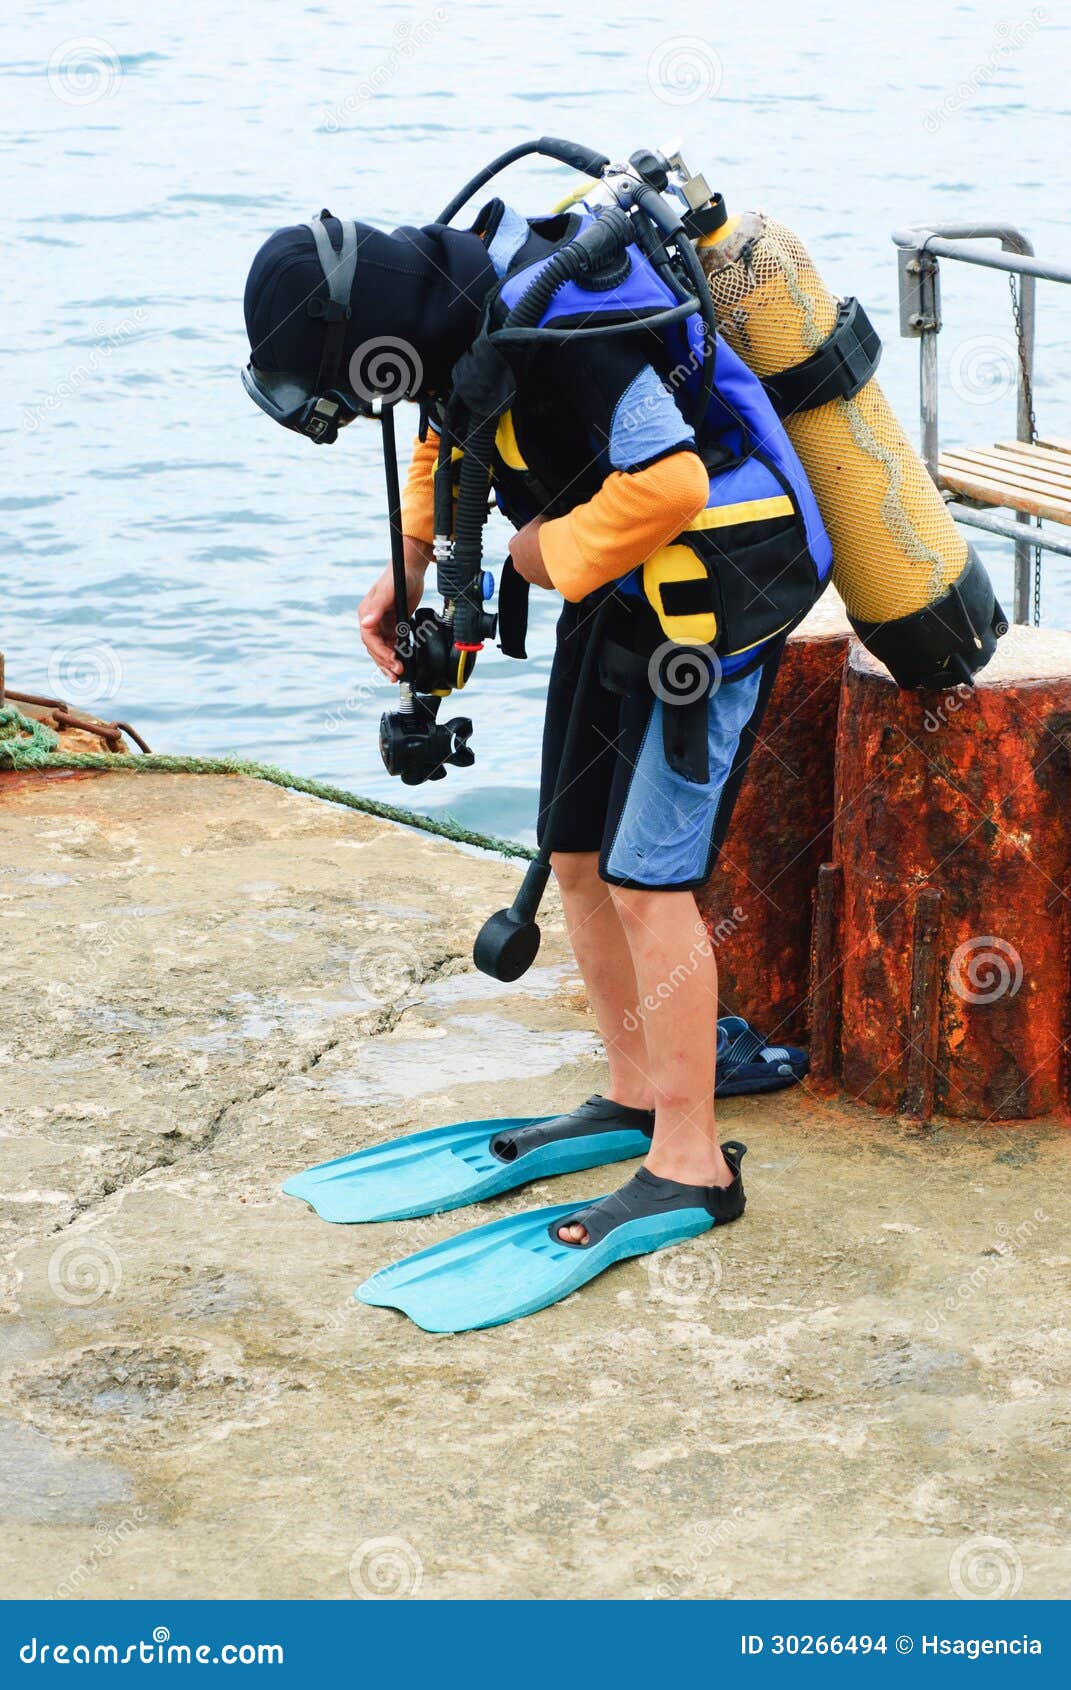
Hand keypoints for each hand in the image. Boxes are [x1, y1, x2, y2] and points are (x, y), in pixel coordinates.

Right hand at [358, 537, 431, 678]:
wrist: (411, 569)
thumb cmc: (398, 577)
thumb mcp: (387, 591)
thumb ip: (377, 608)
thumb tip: (365, 624)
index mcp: (366, 613)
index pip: (369, 638)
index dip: (380, 652)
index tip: (392, 661)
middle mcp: (372, 621)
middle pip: (375, 648)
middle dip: (385, 662)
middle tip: (397, 673)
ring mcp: (382, 624)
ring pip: (382, 649)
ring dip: (388, 663)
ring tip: (397, 675)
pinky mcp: (393, 626)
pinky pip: (392, 645)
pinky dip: (396, 656)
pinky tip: (402, 664)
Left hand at [508, 517, 553, 589]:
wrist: (560, 552)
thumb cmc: (548, 533)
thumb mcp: (539, 520)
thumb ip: (537, 525)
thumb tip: (543, 524)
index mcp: (513, 546)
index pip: (520, 541)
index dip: (532, 538)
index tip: (542, 536)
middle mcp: (518, 564)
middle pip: (527, 557)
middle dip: (537, 553)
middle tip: (551, 546)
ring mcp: (530, 576)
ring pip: (537, 569)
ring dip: (545, 563)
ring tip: (559, 555)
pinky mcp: (543, 584)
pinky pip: (548, 577)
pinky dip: (555, 572)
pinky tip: (563, 563)